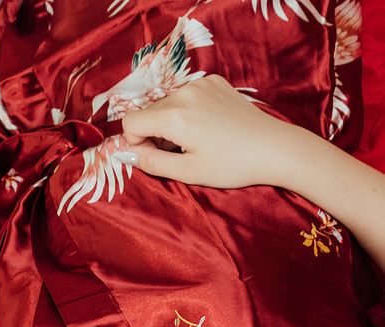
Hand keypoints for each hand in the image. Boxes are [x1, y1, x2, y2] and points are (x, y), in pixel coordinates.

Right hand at [114, 74, 301, 188]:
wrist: (273, 148)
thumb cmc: (232, 165)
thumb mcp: (188, 172)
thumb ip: (152, 162)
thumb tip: (125, 153)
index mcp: (174, 117)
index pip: (131, 121)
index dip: (137, 142)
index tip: (156, 156)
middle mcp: (184, 93)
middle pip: (148, 112)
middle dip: (154, 133)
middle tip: (179, 153)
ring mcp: (201, 84)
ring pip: (167, 104)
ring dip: (172, 123)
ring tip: (197, 141)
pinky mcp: (214, 82)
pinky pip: (187, 96)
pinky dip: (189, 111)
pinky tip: (209, 126)